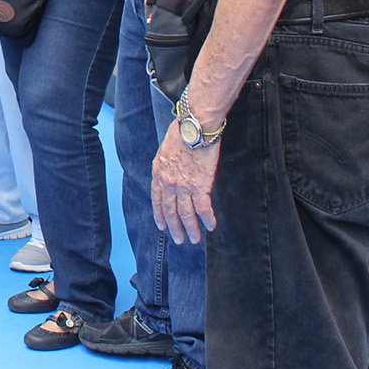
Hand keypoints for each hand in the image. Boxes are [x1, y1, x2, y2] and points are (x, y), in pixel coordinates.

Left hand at [150, 120, 219, 244]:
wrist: (194, 127)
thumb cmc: (181, 133)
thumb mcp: (164, 150)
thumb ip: (165, 165)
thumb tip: (167, 173)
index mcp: (158, 173)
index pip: (157, 200)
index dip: (160, 216)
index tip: (163, 227)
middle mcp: (169, 183)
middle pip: (171, 211)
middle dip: (175, 228)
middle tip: (179, 240)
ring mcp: (184, 186)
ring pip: (186, 214)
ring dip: (191, 229)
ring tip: (195, 240)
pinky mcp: (200, 186)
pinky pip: (203, 208)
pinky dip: (207, 219)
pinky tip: (211, 226)